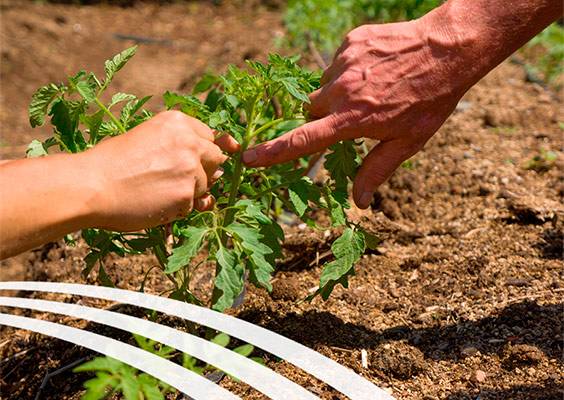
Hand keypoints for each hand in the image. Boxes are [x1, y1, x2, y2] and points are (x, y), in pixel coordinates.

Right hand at [85, 110, 239, 230]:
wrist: (91, 186)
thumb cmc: (112, 163)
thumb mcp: (148, 138)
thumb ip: (181, 143)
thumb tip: (225, 159)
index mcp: (177, 122)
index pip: (209, 136)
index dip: (202, 151)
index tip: (193, 160)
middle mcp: (189, 141)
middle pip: (216, 158)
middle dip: (203, 170)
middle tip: (174, 178)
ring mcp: (190, 169)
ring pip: (207, 184)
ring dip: (190, 191)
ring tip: (158, 190)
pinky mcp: (186, 195)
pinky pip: (194, 205)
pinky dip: (179, 209)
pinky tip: (156, 203)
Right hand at [242, 19, 465, 208]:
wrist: (448, 48)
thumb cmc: (429, 101)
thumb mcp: (406, 142)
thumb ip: (376, 171)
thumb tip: (359, 203)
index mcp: (351, 120)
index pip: (302, 141)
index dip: (272, 153)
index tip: (249, 158)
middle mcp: (342, 91)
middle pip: (312, 111)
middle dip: (325, 118)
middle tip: (356, 115)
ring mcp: (345, 62)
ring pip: (324, 87)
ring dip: (338, 93)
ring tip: (372, 89)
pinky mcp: (350, 42)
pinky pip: (337, 62)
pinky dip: (348, 70)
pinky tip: (374, 69)